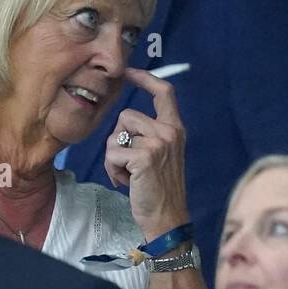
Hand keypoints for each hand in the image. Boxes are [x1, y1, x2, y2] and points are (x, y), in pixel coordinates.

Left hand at [104, 67, 189, 241]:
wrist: (168, 217)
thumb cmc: (160, 188)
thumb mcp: (162, 154)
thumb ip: (150, 134)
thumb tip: (125, 122)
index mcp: (175, 128)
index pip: (164, 92)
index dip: (145, 78)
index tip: (130, 72)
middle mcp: (169, 131)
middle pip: (126, 116)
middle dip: (118, 139)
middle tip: (130, 163)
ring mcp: (158, 143)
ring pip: (115, 136)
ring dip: (114, 157)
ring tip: (129, 174)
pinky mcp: (144, 157)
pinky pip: (112, 154)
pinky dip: (113, 170)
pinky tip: (127, 182)